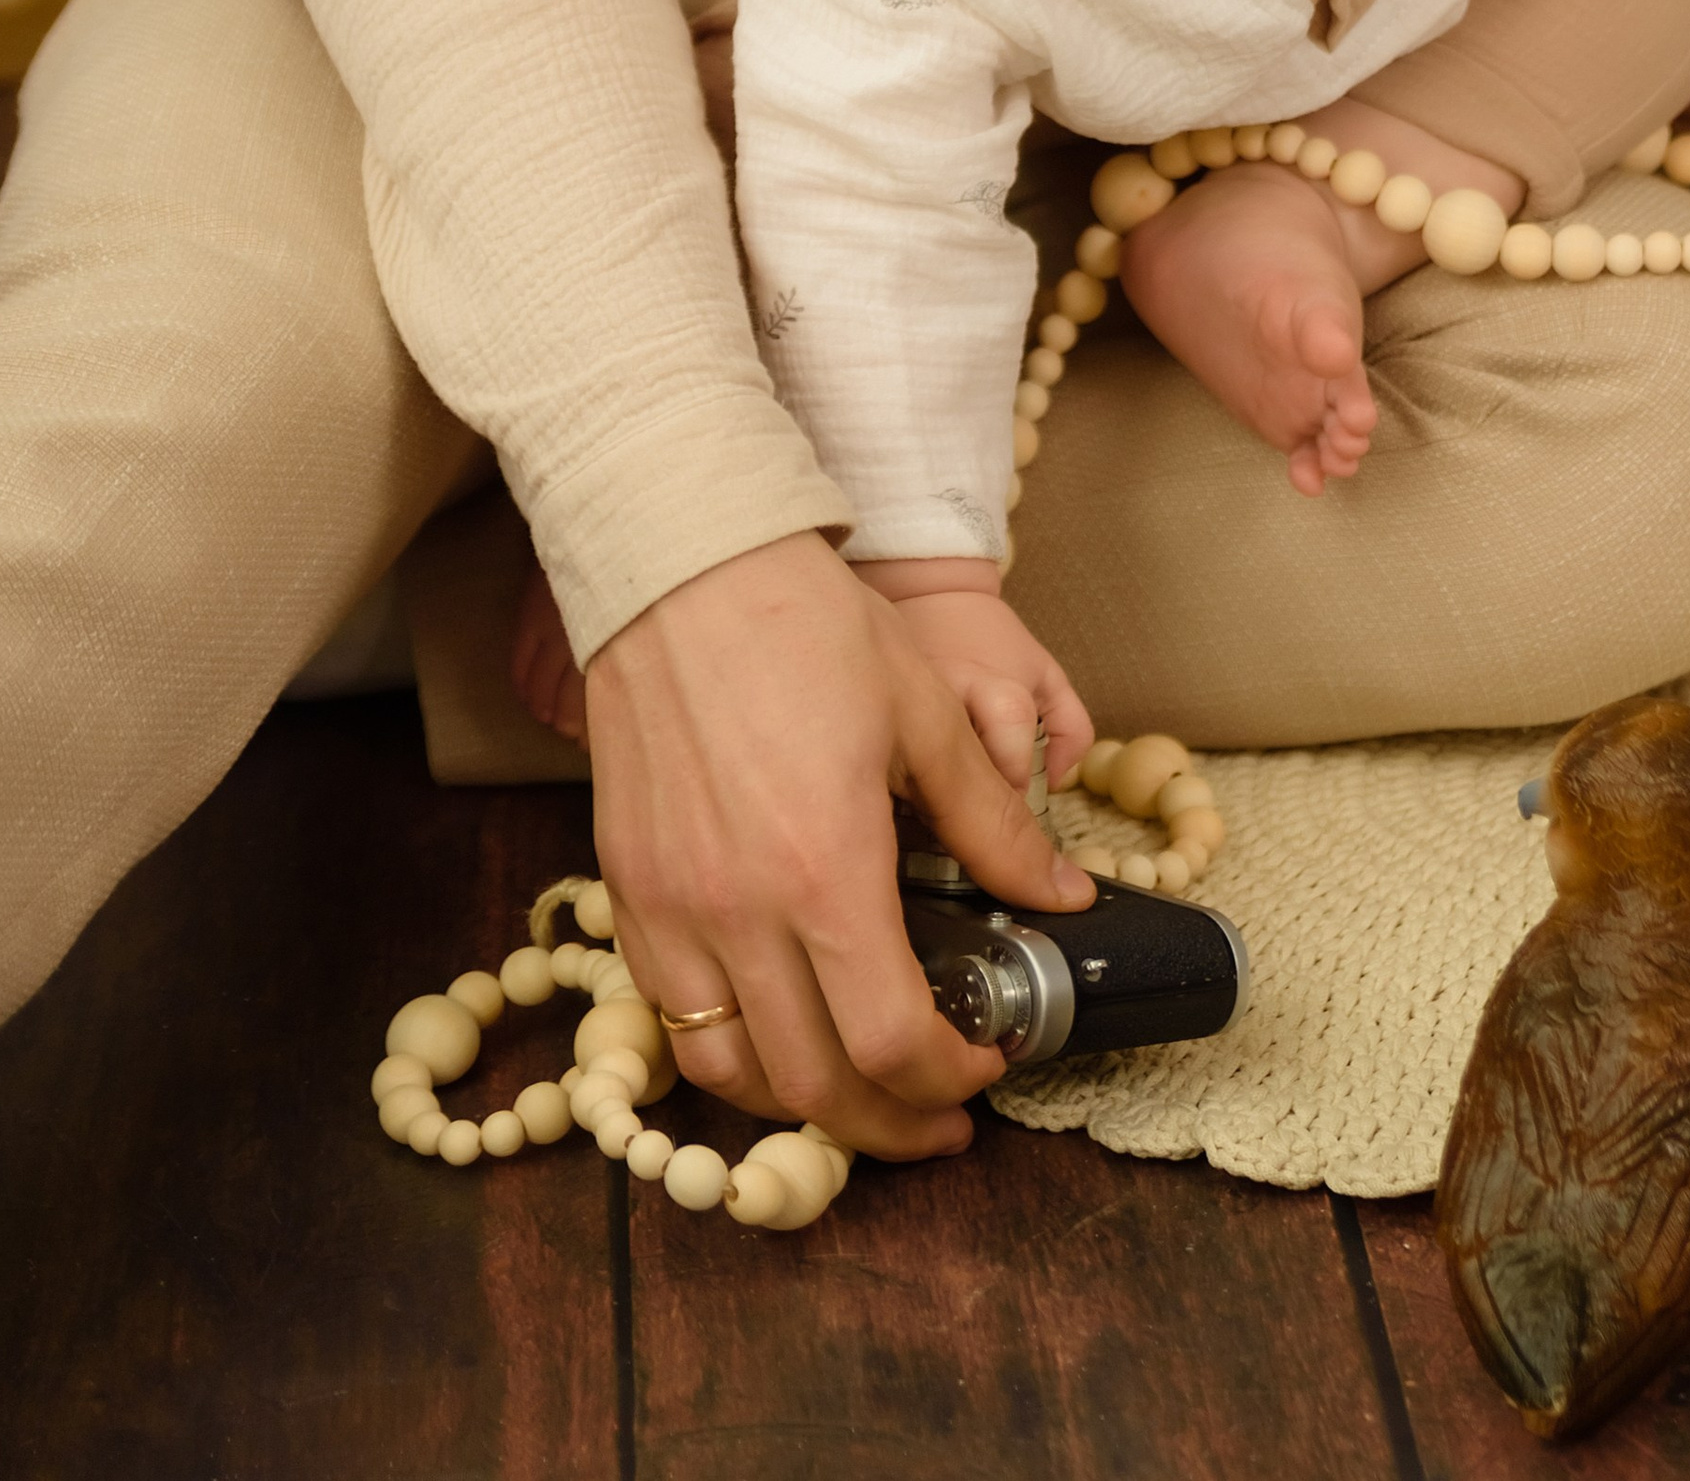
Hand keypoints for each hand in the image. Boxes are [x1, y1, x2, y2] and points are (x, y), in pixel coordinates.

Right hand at [583, 529, 1093, 1159]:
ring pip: (730, 1072)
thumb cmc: (806, 627)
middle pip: (812, 1086)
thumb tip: (1062, 895)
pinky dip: (729, 1048)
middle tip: (939, 1115)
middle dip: (887, 1125)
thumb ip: (993, 823)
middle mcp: (737, 913)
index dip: (947, 1080)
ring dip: (803, 1105)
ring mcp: (671, 908)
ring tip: (861, 1089)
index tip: (987, 1064)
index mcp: (825, 873)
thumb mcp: (926, 716)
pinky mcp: (627, 889)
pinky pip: (673, 1015)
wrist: (680, 564)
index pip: (890, 1043)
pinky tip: (777, 1024)